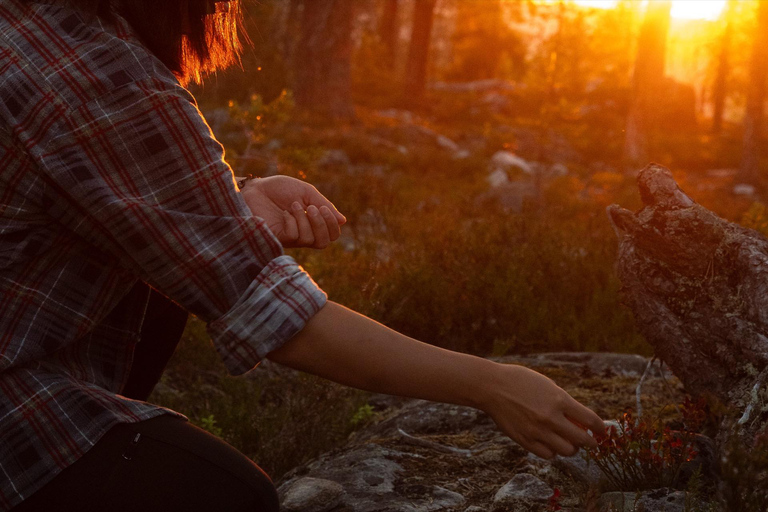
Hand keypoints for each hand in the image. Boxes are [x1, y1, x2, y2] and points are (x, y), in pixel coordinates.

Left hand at [240, 176, 345, 248]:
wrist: (254, 189)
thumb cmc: (278, 189)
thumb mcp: (305, 192)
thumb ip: (323, 205)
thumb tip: (343, 221)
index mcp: (311, 222)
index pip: (331, 234)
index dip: (332, 225)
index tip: (324, 208)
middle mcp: (303, 232)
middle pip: (324, 242)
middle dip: (323, 225)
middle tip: (313, 209)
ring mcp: (290, 237)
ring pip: (310, 240)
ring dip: (306, 220)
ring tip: (294, 205)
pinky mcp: (279, 238)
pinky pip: (295, 237)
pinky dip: (294, 222)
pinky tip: (285, 213)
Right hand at [482, 364, 604, 458]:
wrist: (491, 387)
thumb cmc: (520, 381)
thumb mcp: (547, 385)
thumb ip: (563, 402)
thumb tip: (581, 419)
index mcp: (559, 399)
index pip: (590, 420)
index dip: (600, 428)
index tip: (602, 431)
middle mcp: (551, 417)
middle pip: (582, 439)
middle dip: (591, 442)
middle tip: (591, 442)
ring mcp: (538, 431)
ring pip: (567, 451)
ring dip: (571, 448)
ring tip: (569, 443)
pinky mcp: (525, 441)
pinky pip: (548, 455)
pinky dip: (553, 452)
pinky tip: (550, 444)